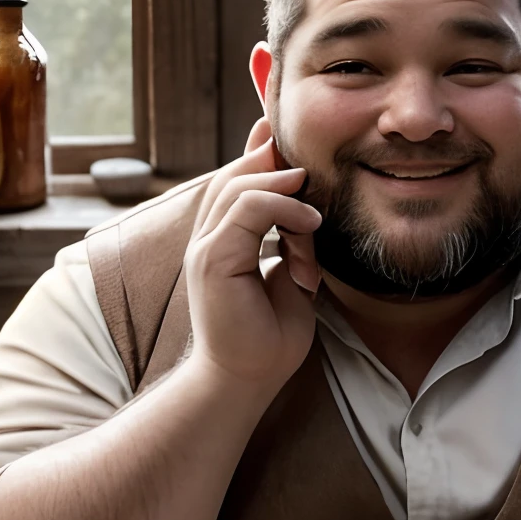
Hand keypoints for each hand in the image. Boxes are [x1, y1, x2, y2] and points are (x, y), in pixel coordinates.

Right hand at [184, 118, 321, 398]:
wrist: (246, 380)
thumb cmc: (269, 338)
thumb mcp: (292, 276)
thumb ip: (295, 242)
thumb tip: (310, 209)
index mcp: (223, 240)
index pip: (236, 181)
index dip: (260, 154)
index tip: (288, 139)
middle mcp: (208, 238)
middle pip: (236, 175)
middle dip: (274, 160)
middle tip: (313, 165)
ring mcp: (206, 247)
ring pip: (240, 187)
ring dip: (284, 188)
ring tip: (314, 204)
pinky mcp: (212, 260)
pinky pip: (246, 210)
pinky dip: (282, 208)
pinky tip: (309, 223)